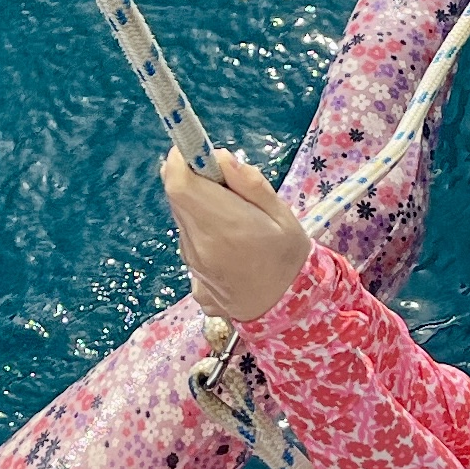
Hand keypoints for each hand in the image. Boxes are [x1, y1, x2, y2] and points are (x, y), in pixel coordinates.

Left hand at [160, 147, 309, 323]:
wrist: (291, 314)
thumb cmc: (291, 260)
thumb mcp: (282, 214)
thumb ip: (249, 184)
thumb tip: (219, 158)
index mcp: (225, 226)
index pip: (178, 183)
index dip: (182, 161)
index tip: (197, 153)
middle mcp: (201, 246)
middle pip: (179, 200)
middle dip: (196, 185)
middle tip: (228, 191)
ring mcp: (194, 267)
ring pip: (185, 224)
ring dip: (201, 214)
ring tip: (236, 227)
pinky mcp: (194, 282)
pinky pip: (191, 247)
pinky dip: (205, 240)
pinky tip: (231, 253)